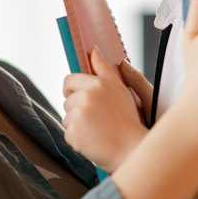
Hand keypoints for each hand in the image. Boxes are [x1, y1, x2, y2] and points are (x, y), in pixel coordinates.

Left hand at [62, 48, 148, 171]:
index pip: (69, 80)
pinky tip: (93, 140)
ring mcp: (77, 116)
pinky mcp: (72, 133)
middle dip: (77, 108)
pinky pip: (68, 133)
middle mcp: (85, 97)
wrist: (131, 149)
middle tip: (98, 118)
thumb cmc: (127, 119)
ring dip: (77, 124)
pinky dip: (77, 138)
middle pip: (67, 100)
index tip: (84, 99)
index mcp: (97, 84)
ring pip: (67, 117)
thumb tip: (93, 49)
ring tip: (97, 130)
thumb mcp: (119, 89)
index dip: (74, 90)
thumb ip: (103, 68)